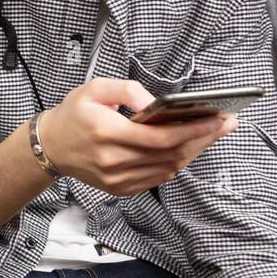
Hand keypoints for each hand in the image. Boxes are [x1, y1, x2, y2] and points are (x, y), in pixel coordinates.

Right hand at [37, 78, 236, 195]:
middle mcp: (112, 161)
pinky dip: (176, 164)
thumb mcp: (95, 88)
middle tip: (226, 125)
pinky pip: (157, 179)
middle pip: (171, 155)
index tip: (217, 119)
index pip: (161, 137)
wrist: (49, 146)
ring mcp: (116, 179)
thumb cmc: (74, 114)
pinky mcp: (119, 189)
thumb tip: (158, 102)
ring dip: (194, 152)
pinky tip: (187, 148)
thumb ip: (128, 89)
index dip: (193, 130)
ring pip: (168, 169)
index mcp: (106, 133)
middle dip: (203, 140)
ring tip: (211, 135)